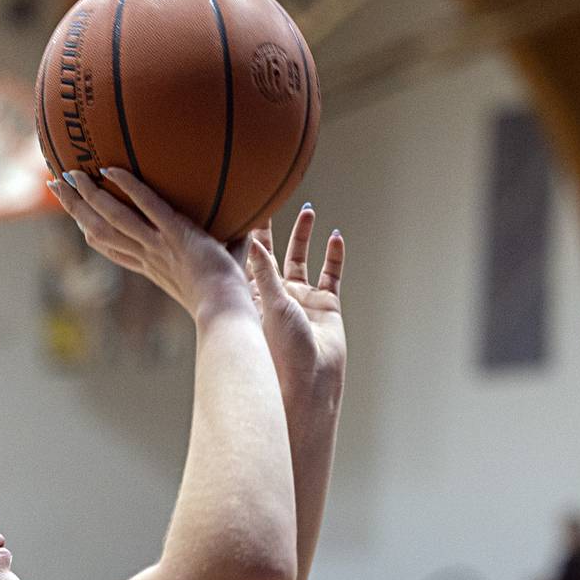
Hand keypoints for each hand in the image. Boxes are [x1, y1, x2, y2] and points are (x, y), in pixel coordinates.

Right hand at [48, 168, 251, 319]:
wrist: (226, 311)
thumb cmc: (230, 297)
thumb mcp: (223, 264)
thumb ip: (233, 240)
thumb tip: (259, 220)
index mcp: (150, 265)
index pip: (111, 246)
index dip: (89, 228)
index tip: (75, 214)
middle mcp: (146, 255)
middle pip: (97, 229)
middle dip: (74, 207)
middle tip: (55, 184)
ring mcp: (157, 245)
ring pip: (111, 218)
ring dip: (86, 196)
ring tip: (67, 173)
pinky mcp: (175, 234)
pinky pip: (147, 206)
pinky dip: (128, 186)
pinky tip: (111, 167)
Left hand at [245, 206, 345, 400]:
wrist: (309, 380)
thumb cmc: (281, 350)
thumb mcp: (269, 305)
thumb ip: (264, 273)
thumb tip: (253, 242)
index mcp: (255, 298)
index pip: (248, 260)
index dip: (247, 236)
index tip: (243, 209)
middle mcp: (276, 297)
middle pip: (275, 254)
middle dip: (275, 229)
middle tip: (273, 199)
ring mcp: (302, 300)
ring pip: (303, 260)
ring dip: (306, 236)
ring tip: (309, 210)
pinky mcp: (326, 305)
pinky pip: (331, 275)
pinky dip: (334, 256)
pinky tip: (336, 236)